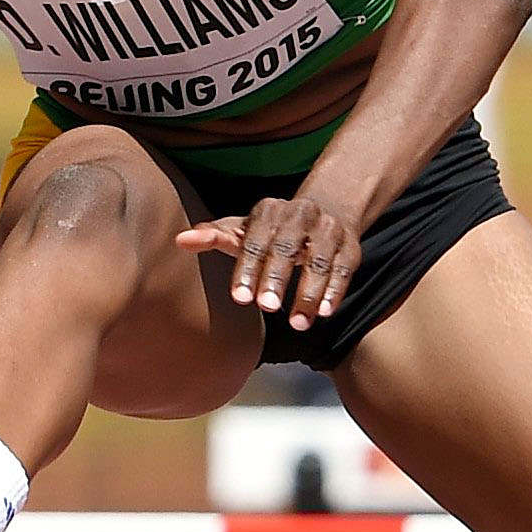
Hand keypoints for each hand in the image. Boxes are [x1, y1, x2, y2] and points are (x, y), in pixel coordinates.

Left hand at [177, 194, 361, 330]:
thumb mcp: (244, 228)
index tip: (240, 299)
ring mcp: (328, 229)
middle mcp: (300, 214)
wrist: (326, 208)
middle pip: (287, 248)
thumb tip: (180, 240)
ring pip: (319, 260)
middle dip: (277, 278)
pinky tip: (325, 312)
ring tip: (298, 324)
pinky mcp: (350, 246)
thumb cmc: (273, 229)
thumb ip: (215, 236)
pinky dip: (335, 290)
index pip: (255, 239)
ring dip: (309, 292)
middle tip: (267, 308)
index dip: (247, 269)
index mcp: (268, 211)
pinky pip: (343, 268)